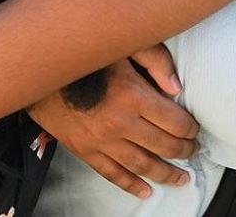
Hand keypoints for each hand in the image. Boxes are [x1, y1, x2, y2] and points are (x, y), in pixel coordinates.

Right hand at [28, 47, 198, 198]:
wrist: (40, 69)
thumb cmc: (84, 54)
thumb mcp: (122, 46)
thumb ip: (154, 60)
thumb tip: (176, 87)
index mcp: (132, 95)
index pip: (174, 121)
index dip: (190, 127)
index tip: (195, 128)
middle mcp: (119, 122)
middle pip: (162, 145)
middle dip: (183, 150)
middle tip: (193, 151)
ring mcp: (101, 140)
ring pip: (141, 165)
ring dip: (165, 173)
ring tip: (180, 177)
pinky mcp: (84, 150)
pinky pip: (112, 174)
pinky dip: (130, 184)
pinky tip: (145, 190)